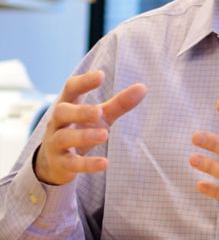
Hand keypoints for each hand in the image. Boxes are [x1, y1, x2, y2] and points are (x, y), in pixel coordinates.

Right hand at [34, 70, 146, 185]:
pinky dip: (87, 164)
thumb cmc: (81, 129)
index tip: (101, 76)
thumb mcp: (100, 117)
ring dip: (84, 136)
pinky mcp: (60, 164)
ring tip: (104, 135)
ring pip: (64, 137)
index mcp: (68, 105)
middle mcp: (57, 123)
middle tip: (99, 111)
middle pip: (62, 112)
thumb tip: (143, 87)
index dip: (84, 82)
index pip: (70, 89)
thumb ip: (118, 103)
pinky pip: (71, 163)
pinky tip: (104, 163)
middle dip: (80, 111)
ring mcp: (55, 144)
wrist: (55, 163)